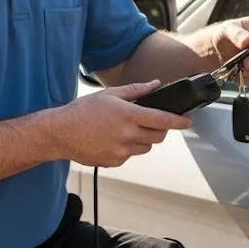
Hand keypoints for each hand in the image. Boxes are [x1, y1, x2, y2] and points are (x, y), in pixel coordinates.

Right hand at [54, 81, 192, 168]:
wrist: (61, 133)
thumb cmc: (83, 111)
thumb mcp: (110, 95)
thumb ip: (136, 91)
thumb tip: (155, 85)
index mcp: (128, 115)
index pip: (162, 120)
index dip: (178, 122)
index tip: (187, 122)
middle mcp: (127, 135)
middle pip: (158, 136)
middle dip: (160, 129)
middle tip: (151, 122)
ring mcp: (121, 151)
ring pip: (145, 147)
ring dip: (143, 139)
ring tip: (127, 130)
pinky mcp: (114, 162)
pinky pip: (130, 156)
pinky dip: (128, 148)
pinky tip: (113, 139)